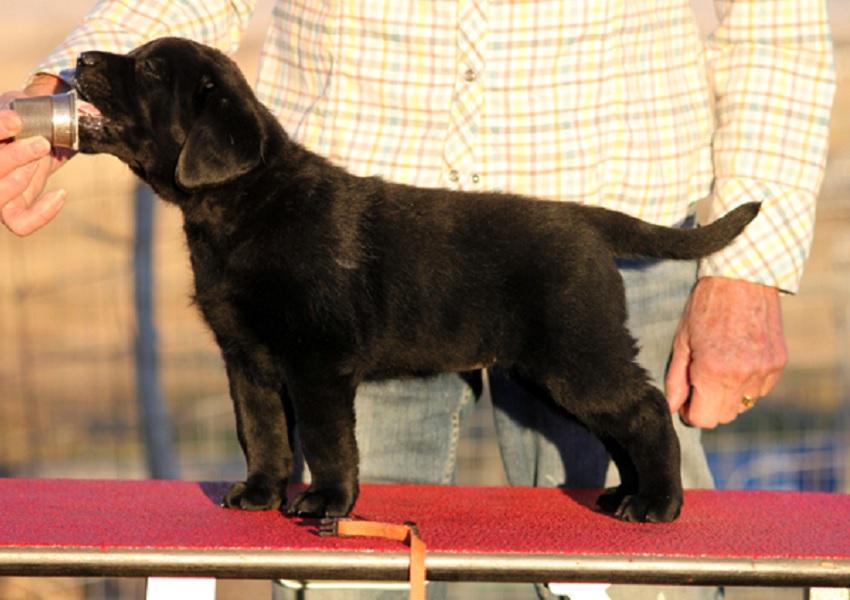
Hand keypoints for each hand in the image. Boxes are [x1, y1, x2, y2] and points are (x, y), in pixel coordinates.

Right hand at [0, 74, 70, 234]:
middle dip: (15, 156)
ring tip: (44, 153)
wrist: (37, 136)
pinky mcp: (12, 212)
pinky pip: (20, 225)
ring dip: (22, 176)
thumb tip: (92, 112)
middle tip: (42, 143)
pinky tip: (61, 194)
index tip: (16, 120)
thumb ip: (58, 108)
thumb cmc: (33, 122)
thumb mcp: (37, 109)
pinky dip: (41, 214)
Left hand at [665, 276, 786, 427]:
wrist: (742, 278)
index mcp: (714, 372)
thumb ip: (676, 379)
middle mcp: (743, 376)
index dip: (692, 413)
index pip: (705, 419)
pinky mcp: (778, 363)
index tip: (687, 400)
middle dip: (709, 405)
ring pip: (744, 404)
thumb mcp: (682, 341)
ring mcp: (765, 371)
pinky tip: (738, 360)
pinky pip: (760, 389)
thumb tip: (673, 407)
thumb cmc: (705, 307)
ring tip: (719, 367)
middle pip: (725, 416)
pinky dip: (748, 383)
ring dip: (730, 395)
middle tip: (700, 382)